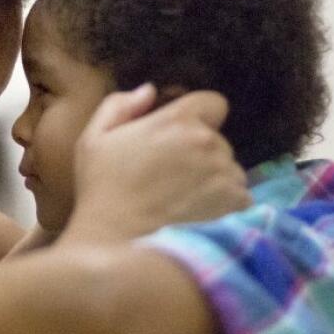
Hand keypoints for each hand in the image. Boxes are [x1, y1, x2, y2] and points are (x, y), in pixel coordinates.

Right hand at [65, 85, 250, 242]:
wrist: (115, 242)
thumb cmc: (101, 189)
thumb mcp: (93, 138)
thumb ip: (120, 105)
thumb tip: (150, 91)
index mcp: (178, 120)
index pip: (213, 102)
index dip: (198, 117)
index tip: (180, 136)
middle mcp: (208, 143)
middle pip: (219, 139)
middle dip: (202, 152)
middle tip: (173, 174)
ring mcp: (224, 174)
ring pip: (230, 168)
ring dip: (215, 178)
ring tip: (184, 198)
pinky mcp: (234, 204)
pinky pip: (240, 196)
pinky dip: (225, 204)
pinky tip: (198, 213)